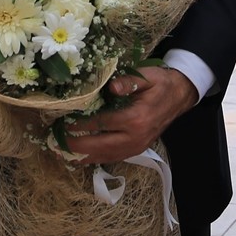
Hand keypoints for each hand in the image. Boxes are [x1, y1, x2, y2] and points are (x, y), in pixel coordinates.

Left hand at [63, 66, 197, 163]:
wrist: (179, 96)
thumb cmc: (160, 84)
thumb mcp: (146, 77)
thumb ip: (128, 82)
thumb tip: (110, 87)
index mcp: (136, 119)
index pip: (102, 124)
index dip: (81, 125)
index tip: (63, 123)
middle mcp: (136, 137)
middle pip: (100, 146)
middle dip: (77, 146)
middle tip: (55, 142)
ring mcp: (137, 147)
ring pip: (105, 156)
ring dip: (83, 156)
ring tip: (61, 154)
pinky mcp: (136, 150)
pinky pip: (113, 158)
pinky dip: (95, 159)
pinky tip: (80, 158)